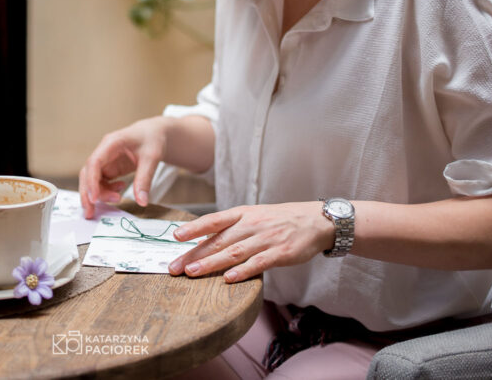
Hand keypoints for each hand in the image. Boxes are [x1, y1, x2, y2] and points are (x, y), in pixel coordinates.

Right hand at [78, 117, 169, 218]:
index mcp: (111, 143)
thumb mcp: (152, 158)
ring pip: (92, 180)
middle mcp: (103, 151)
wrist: (154, 134)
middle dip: (87, 193)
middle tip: (90, 213)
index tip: (94, 198)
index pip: (94, 162)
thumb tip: (141, 201)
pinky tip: (120, 190)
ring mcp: (105, 160)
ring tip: (118, 199)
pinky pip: (101, 183)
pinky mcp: (109, 168)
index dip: (91, 181)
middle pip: (87, 173)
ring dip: (100, 194)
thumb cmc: (152, 139)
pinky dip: (107, 191)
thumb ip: (145, 179)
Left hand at [168, 202, 333, 282]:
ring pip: (234, 252)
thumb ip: (231, 227)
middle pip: (218, 240)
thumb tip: (203, 240)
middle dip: (194, 254)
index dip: (194, 227)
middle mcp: (251, 224)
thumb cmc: (280, 219)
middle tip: (176, 267)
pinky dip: (243, 271)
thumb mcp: (254, 215)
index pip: (214, 220)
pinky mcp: (280, 253)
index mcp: (243, 213)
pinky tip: (229, 279)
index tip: (176, 236)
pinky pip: (259, 263)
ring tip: (193, 273)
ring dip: (211, 263)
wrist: (315, 220)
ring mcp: (266, 238)